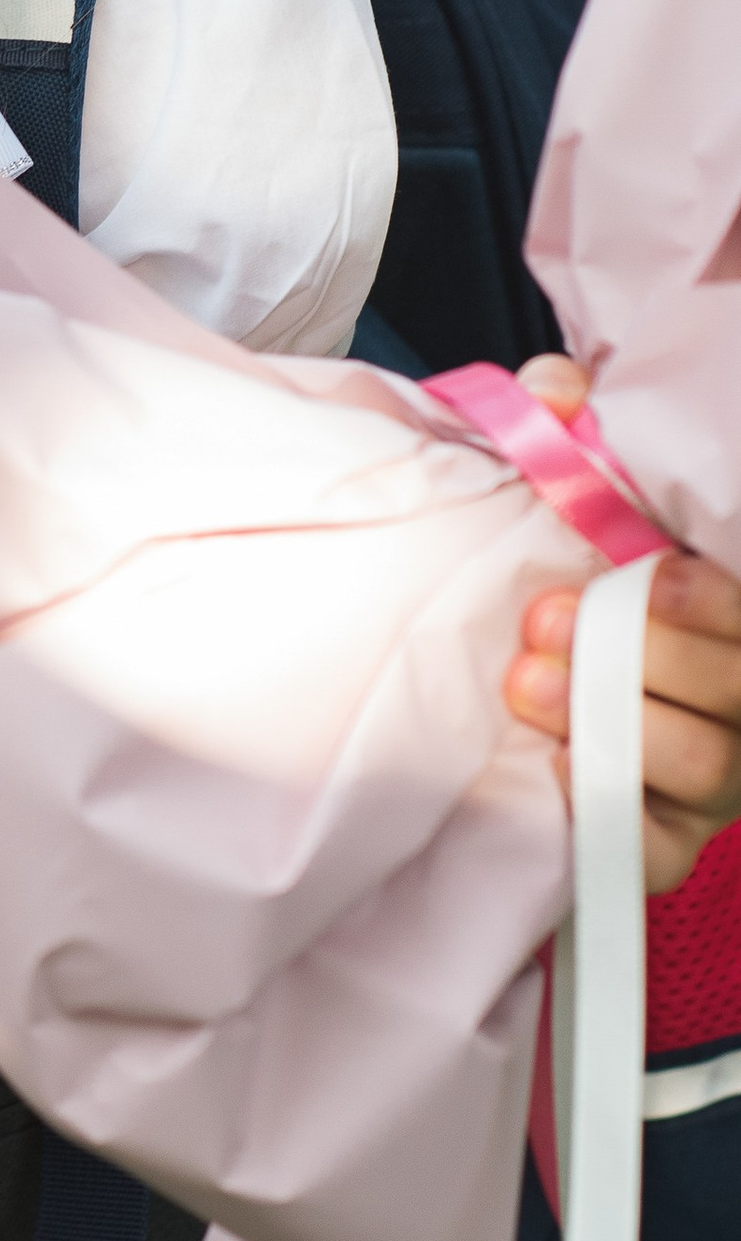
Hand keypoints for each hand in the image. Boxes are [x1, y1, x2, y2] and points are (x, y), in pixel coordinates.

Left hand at [500, 358, 740, 894]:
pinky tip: (556, 769)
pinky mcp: (667, 843)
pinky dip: (609, 810)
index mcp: (737, 619)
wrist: (521, 665)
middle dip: (645, 653)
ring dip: (615, 723)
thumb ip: (575, 437)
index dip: (715, 600)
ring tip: (526, 682)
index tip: (650, 570)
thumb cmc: (574, 576)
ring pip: (708, 768)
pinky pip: (656, 850)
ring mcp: (719, 780)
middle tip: (549, 619)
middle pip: (740, 692)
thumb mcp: (577, 498)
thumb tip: (554, 390)